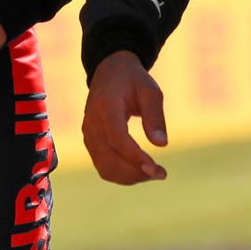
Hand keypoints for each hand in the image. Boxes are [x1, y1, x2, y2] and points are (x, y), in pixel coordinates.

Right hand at [81, 50, 167, 183]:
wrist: (110, 72)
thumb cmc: (133, 80)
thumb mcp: (150, 90)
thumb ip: (155, 115)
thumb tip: (162, 145)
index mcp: (105, 105)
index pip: (117, 138)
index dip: (135, 157)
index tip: (155, 169)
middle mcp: (92, 122)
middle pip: (109, 159)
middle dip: (136, 173)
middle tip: (161, 174)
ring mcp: (88, 134)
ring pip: (105, 168)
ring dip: (130, 177)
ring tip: (153, 173)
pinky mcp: (91, 143)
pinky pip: (103, 166)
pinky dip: (122, 174)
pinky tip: (140, 170)